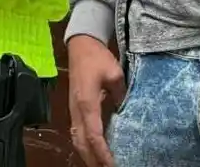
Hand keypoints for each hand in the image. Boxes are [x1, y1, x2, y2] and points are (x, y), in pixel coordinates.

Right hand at [68, 35, 124, 166]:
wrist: (81, 45)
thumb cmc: (97, 58)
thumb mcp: (115, 74)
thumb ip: (121, 95)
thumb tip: (126, 112)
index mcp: (87, 103)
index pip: (93, 135)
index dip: (102, 153)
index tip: (113, 164)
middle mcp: (77, 110)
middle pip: (82, 143)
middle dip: (94, 160)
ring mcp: (73, 110)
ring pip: (77, 139)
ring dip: (88, 154)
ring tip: (101, 164)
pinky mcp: (74, 108)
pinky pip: (77, 132)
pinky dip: (85, 145)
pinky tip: (94, 149)